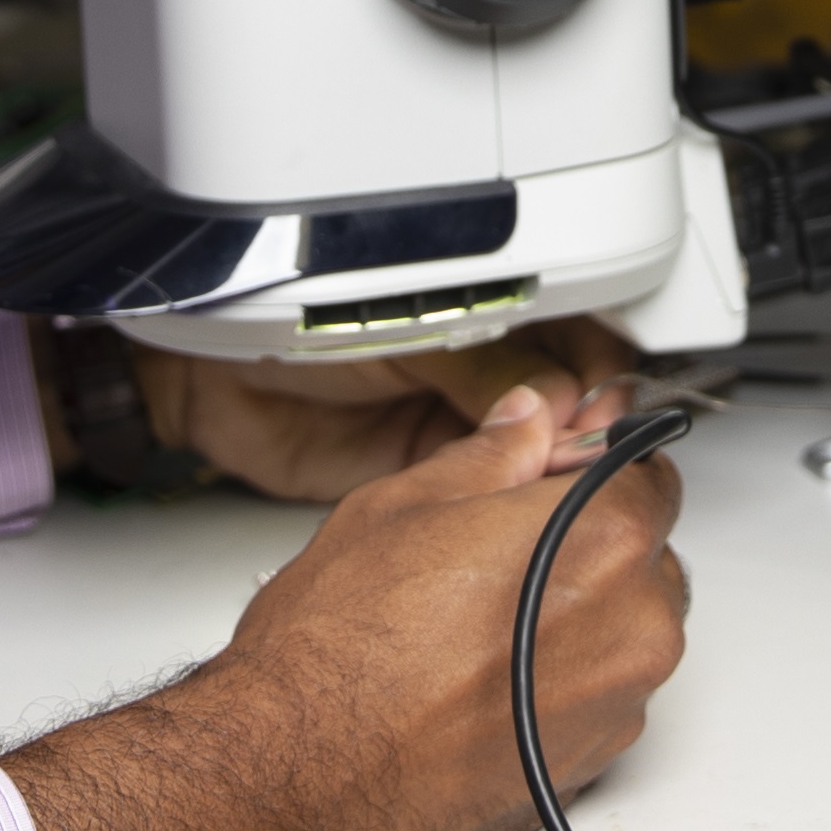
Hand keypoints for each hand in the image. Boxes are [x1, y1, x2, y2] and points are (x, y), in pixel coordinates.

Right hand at [0, 380, 692, 830]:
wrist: (298, 778)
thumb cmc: (336, 654)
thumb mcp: (402, 505)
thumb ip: (491, 456)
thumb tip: (524, 427)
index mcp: (603, 537)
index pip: (647, 472)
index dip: (589, 471)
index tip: (547, 483)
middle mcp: (635, 627)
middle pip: (645, 559)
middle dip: (587, 549)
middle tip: (494, 559)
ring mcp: (620, 706)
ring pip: (625, 635)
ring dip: (576, 622)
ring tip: (474, 630)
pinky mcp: (593, 767)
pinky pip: (599, 703)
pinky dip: (560, 686)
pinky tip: (479, 683)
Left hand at [131, 316, 646, 503]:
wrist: (217, 387)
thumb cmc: (293, 327)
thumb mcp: (406, 335)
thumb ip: (483, 369)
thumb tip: (558, 404)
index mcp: (491, 314)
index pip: (580, 342)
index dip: (604, 378)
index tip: (613, 412)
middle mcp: (485, 373)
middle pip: (574, 407)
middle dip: (592, 433)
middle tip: (594, 457)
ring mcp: (462, 429)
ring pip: (541, 459)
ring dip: (560, 477)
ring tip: (564, 488)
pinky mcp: (435, 482)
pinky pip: (493, 498)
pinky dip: (516, 509)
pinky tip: (528, 515)